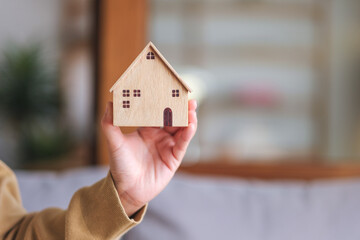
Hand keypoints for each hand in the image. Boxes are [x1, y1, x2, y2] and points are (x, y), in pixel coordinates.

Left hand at [101, 100, 197, 215]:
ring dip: (187, 118)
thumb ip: (110, 124)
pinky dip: (188, 133)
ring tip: (191, 108)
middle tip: (186, 96)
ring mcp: (168, 146)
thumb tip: (110, 103)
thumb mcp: (114, 143)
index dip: (164, 101)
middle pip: (173, 118)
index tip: (169, 89)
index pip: (158, 111)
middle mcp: (159, 135)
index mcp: (147, 129)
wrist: (127, 190)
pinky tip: (190, 124)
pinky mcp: (174, 157)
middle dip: (180, 107)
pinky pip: (183, 143)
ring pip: (181, 128)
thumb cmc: (120, 166)